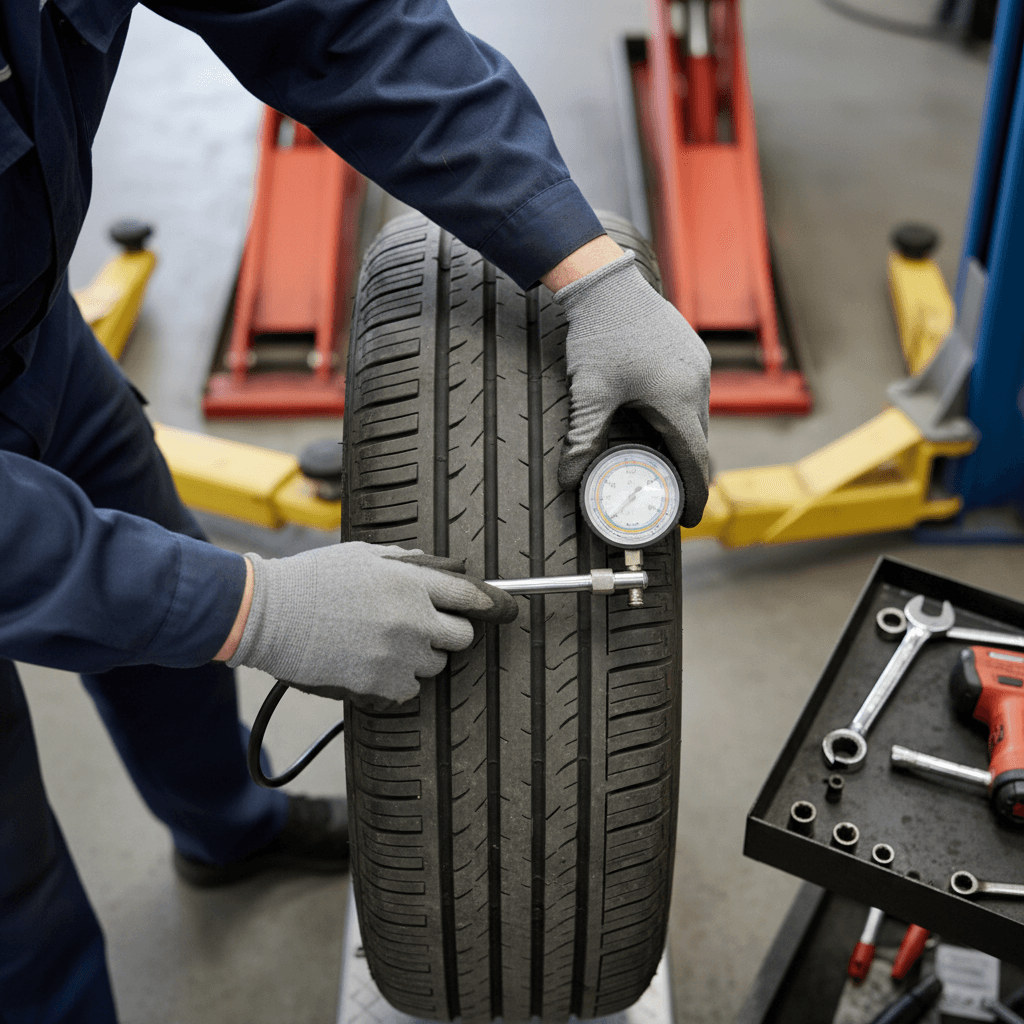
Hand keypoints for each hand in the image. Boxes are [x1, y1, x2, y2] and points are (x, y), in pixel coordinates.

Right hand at [227, 543, 516, 703]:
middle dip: (450, 633)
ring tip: (383, 643)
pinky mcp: (380, 684)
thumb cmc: (313, 579)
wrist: (270, 614)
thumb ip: (410, 562)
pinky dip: (396, 681)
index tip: (506, 611)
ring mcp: (398, 654)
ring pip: (435, 665)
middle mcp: (412, 618)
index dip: (493, 604)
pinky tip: (370, 663)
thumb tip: (445, 568)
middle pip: (463, 637)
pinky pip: (409, 690)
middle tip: (424, 628)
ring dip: (420, 657)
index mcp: (410, 581)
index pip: (471, 596)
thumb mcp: (365, 554)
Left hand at [552, 250, 710, 527]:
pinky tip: (659, 419)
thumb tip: (569, 479)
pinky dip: (680, 415)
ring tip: (661, 461)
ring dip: (682, 441)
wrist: (606, 282)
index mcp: (678, 399)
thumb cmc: (601, 335)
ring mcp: (697, 364)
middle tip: (667, 495)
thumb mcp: (589, 393)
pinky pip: (692, 394)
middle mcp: (696, 383)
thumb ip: (582, 438)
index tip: (687, 518)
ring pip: (696, 416)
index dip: (692, 494)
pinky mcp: (690, 351)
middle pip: (697, 441)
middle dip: (685, 471)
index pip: (695, 460)